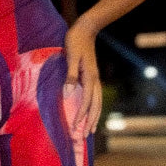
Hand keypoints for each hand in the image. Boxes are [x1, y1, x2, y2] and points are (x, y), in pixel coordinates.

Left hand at [63, 18, 101, 137]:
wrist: (86, 29)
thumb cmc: (76, 41)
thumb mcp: (71, 57)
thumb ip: (71, 76)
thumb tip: (68, 94)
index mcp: (89, 77)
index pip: (86, 102)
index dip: (81, 115)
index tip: (75, 127)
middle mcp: (95, 80)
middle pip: (95, 106)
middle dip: (90, 121)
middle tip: (84, 136)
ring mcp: (95, 78)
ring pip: (97, 102)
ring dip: (94, 117)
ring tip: (90, 130)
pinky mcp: (92, 76)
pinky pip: (95, 96)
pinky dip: (94, 108)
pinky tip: (91, 112)